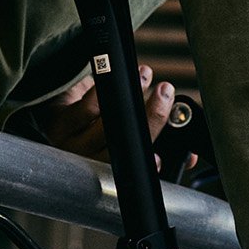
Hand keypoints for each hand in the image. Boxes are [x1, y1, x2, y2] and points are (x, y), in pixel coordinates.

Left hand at [33, 65, 193, 170]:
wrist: (59, 112)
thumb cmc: (98, 127)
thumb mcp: (124, 140)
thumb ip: (157, 147)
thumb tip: (189, 155)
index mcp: (108, 170)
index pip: (133, 172)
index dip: (150, 166)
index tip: (164, 155)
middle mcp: (89, 162)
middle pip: (123, 146)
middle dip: (150, 118)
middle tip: (166, 93)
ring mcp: (72, 145)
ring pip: (108, 125)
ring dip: (130, 96)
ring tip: (145, 75)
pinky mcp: (60, 123)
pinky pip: (86, 109)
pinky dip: (105, 91)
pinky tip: (116, 76)